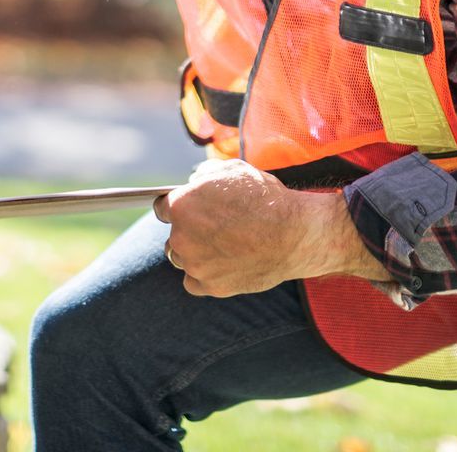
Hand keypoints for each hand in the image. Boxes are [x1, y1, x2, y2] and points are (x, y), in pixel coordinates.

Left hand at [155, 158, 388, 298]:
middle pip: (174, 235)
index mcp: (181, 205)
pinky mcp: (211, 286)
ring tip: (223, 246)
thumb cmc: (265, 199)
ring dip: (196, 254)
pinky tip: (223, 264)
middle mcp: (181, 236)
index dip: (178, 207)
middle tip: (215, 229)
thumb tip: (193, 183)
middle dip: (189, 231)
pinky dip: (205, 276)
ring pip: (182, 259)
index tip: (190, 211)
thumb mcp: (231, 171)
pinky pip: (194, 282)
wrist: (294, 233)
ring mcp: (195, 264)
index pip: (162, 208)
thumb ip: (204, 177)